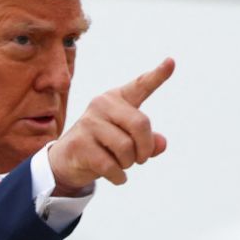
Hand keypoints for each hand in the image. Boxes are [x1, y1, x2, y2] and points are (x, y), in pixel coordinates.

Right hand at [48, 57, 174, 194]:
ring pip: (126, 148)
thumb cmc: (103, 146)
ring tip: (121, 165)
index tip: (171, 62)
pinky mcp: (80, 144)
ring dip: (129, 164)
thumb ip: (148, 141)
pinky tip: (117, 177)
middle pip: (140, 124)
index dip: (157, 75)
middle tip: (141, 159)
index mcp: (116, 99)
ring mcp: (88, 123)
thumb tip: (161, 143)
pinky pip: (111, 165)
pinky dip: (119, 176)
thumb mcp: (128, 141)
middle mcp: (102, 105)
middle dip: (146, 148)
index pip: (140, 85)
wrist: (67, 160)